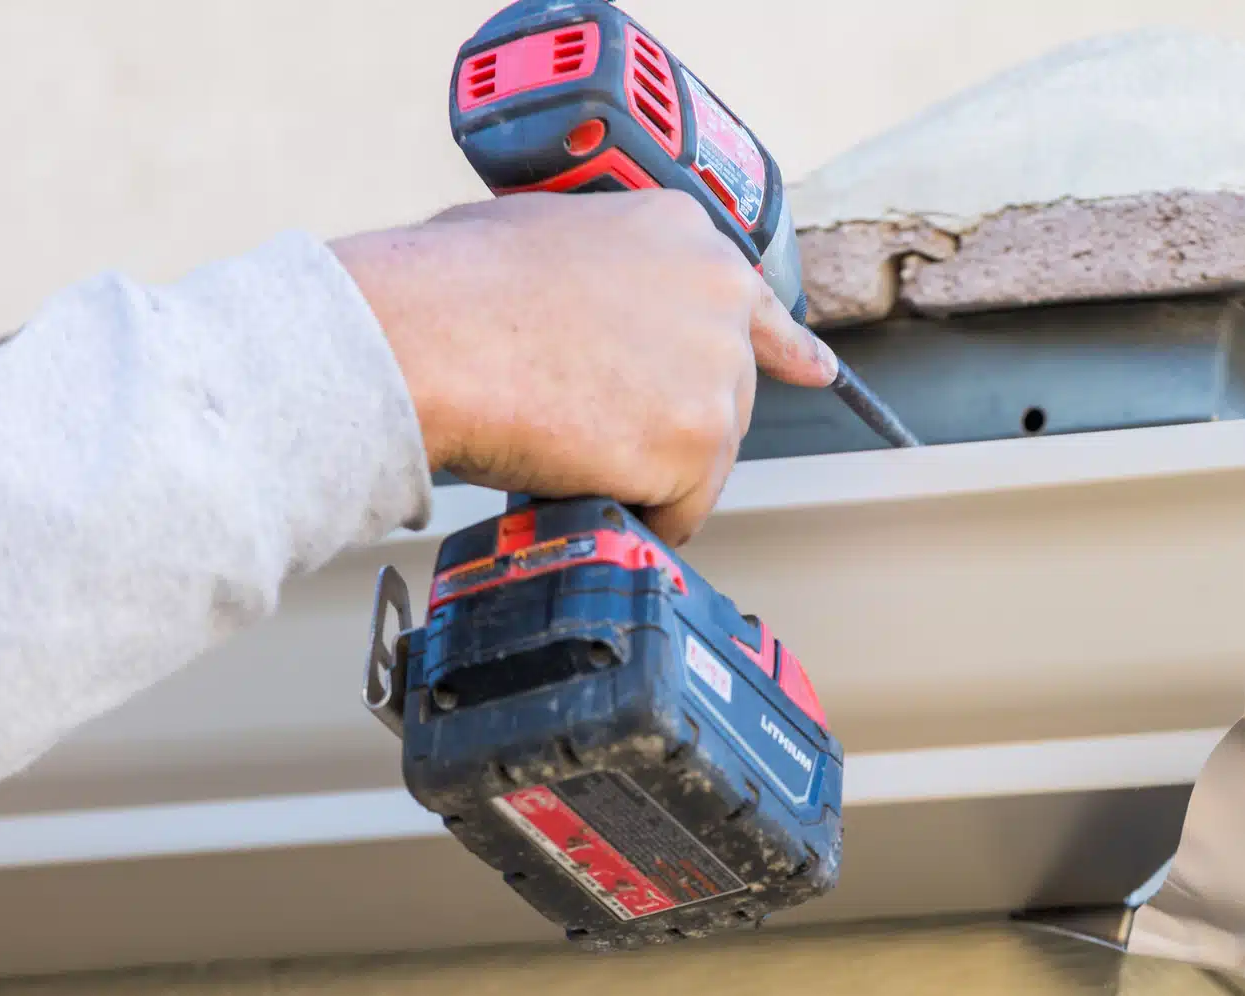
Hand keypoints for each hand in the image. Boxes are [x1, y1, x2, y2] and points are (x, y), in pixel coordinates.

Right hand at [332, 190, 836, 544]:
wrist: (430, 334)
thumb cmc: (453, 285)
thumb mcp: (546, 235)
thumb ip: (604, 272)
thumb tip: (587, 312)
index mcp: (685, 232)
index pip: (754, 301)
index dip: (780, 345)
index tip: (815, 370)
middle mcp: (721, 294)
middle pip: (724, 395)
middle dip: (669, 425)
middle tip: (591, 426)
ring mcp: (716, 371)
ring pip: (703, 458)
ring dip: (645, 470)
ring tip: (566, 442)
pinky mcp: (700, 443)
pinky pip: (679, 508)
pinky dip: (636, 513)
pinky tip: (586, 485)